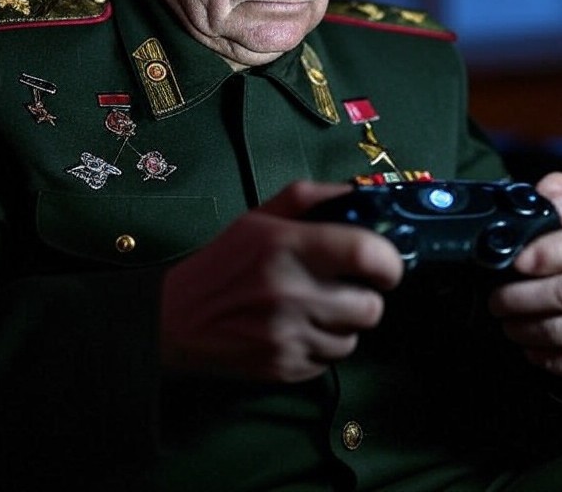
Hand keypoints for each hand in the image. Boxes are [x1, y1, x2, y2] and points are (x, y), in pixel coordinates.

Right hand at [159, 180, 404, 382]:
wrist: (173, 319)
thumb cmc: (225, 262)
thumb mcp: (261, 218)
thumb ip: (312, 199)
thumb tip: (361, 193)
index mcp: (286, 245)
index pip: (366, 253)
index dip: (388, 261)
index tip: (385, 264)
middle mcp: (290, 292)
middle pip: (370, 306)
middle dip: (364, 297)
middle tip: (344, 288)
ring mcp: (287, 336)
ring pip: (354, 338)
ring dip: (343, 325)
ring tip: (314, 310)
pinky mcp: (284, 368)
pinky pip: (330, 362)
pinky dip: (321, 348)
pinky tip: (296, 331)